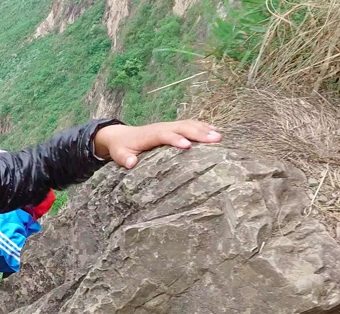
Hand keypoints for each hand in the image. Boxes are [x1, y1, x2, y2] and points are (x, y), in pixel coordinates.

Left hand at [93, 120, 221, 168]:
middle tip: (215, 140)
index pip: (164, 135)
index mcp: (149, 135)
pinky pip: (189, 124)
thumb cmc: (122, 148)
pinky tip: (215, 131)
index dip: (176, 139)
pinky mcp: (173, 127)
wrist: (122, 136)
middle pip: (182, 127)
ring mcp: (168, 126)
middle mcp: (161, 127)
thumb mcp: (119, 154)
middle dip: (198, 133)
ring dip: (204, 129)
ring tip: (220, 137)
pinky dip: (202, 126)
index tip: (188, 146)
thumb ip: (124, 159)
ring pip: (188, 124)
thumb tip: (131, 163)